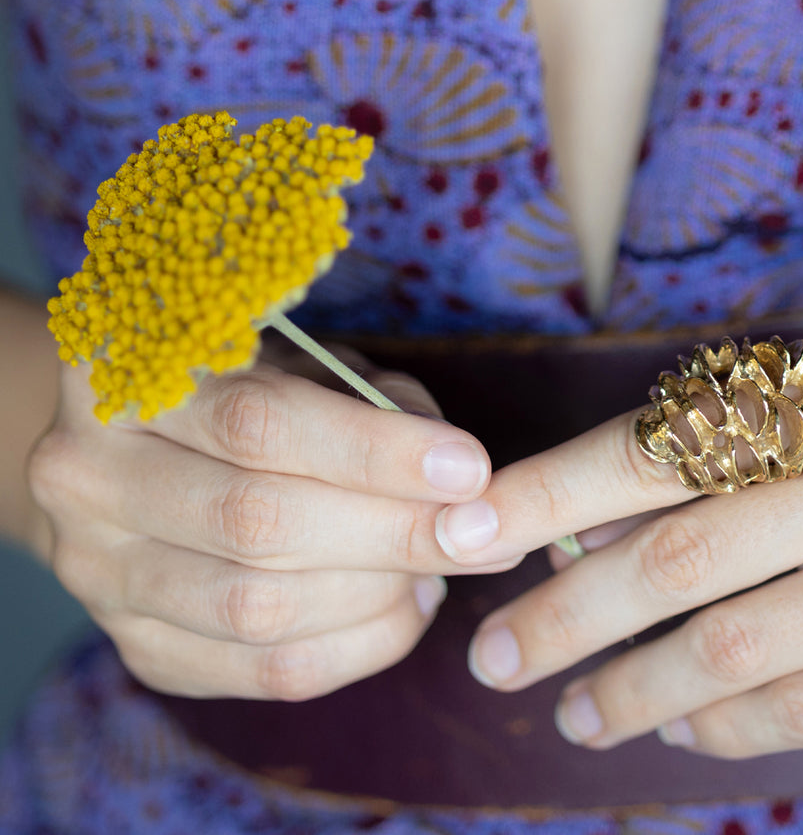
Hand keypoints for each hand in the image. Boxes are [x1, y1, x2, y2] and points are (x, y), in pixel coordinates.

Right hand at [28, 349, 506, 700]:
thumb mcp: (303, 362)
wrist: (137, 450)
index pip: (260, 423)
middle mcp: (87, 476)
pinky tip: (405, 605)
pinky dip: (358, 646)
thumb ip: (374, 402)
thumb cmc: (242, 389)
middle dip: (395, 532)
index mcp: (123, 374)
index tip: (469, 468)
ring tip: (446, 563)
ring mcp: (99, 572)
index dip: (373, 451)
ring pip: (259, 608)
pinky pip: (262, 671)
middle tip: (485, 530)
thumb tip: (460, 481)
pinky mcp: (134, 645)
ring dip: (380, 592)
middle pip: (259, 524)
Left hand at [436, 339, 802, 755]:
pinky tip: (674, 728)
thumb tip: (581, 533)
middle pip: (679, 553)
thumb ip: (711, 472)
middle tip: (494, 658)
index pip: (658, 444)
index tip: (465, 536)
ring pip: (730, 645)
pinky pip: (801, 706)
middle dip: (566, 615)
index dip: (548, 494)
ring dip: (630, 688)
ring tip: (571, 713)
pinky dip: (720, 726)